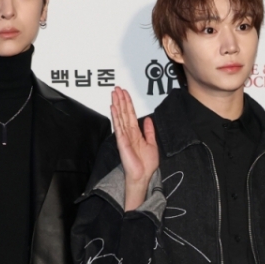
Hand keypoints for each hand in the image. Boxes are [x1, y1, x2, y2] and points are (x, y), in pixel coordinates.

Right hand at [110, 88, 159, 210]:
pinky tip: (113, 108)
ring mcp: (124, 136)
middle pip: (124, 113)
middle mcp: (128, 133)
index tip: (125, 93)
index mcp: (135, 133)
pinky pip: (118, 127)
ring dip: (117, 104)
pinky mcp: (122, 141)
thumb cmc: (146, 164)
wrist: (143, 175)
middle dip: (121, 100)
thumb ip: (149, 131)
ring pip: (120, 116)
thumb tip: (147, 119)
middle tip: (118, 88)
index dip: (128, 103)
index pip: (131, 115)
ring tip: (115, 93)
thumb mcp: (152, 144)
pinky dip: (116, 117)